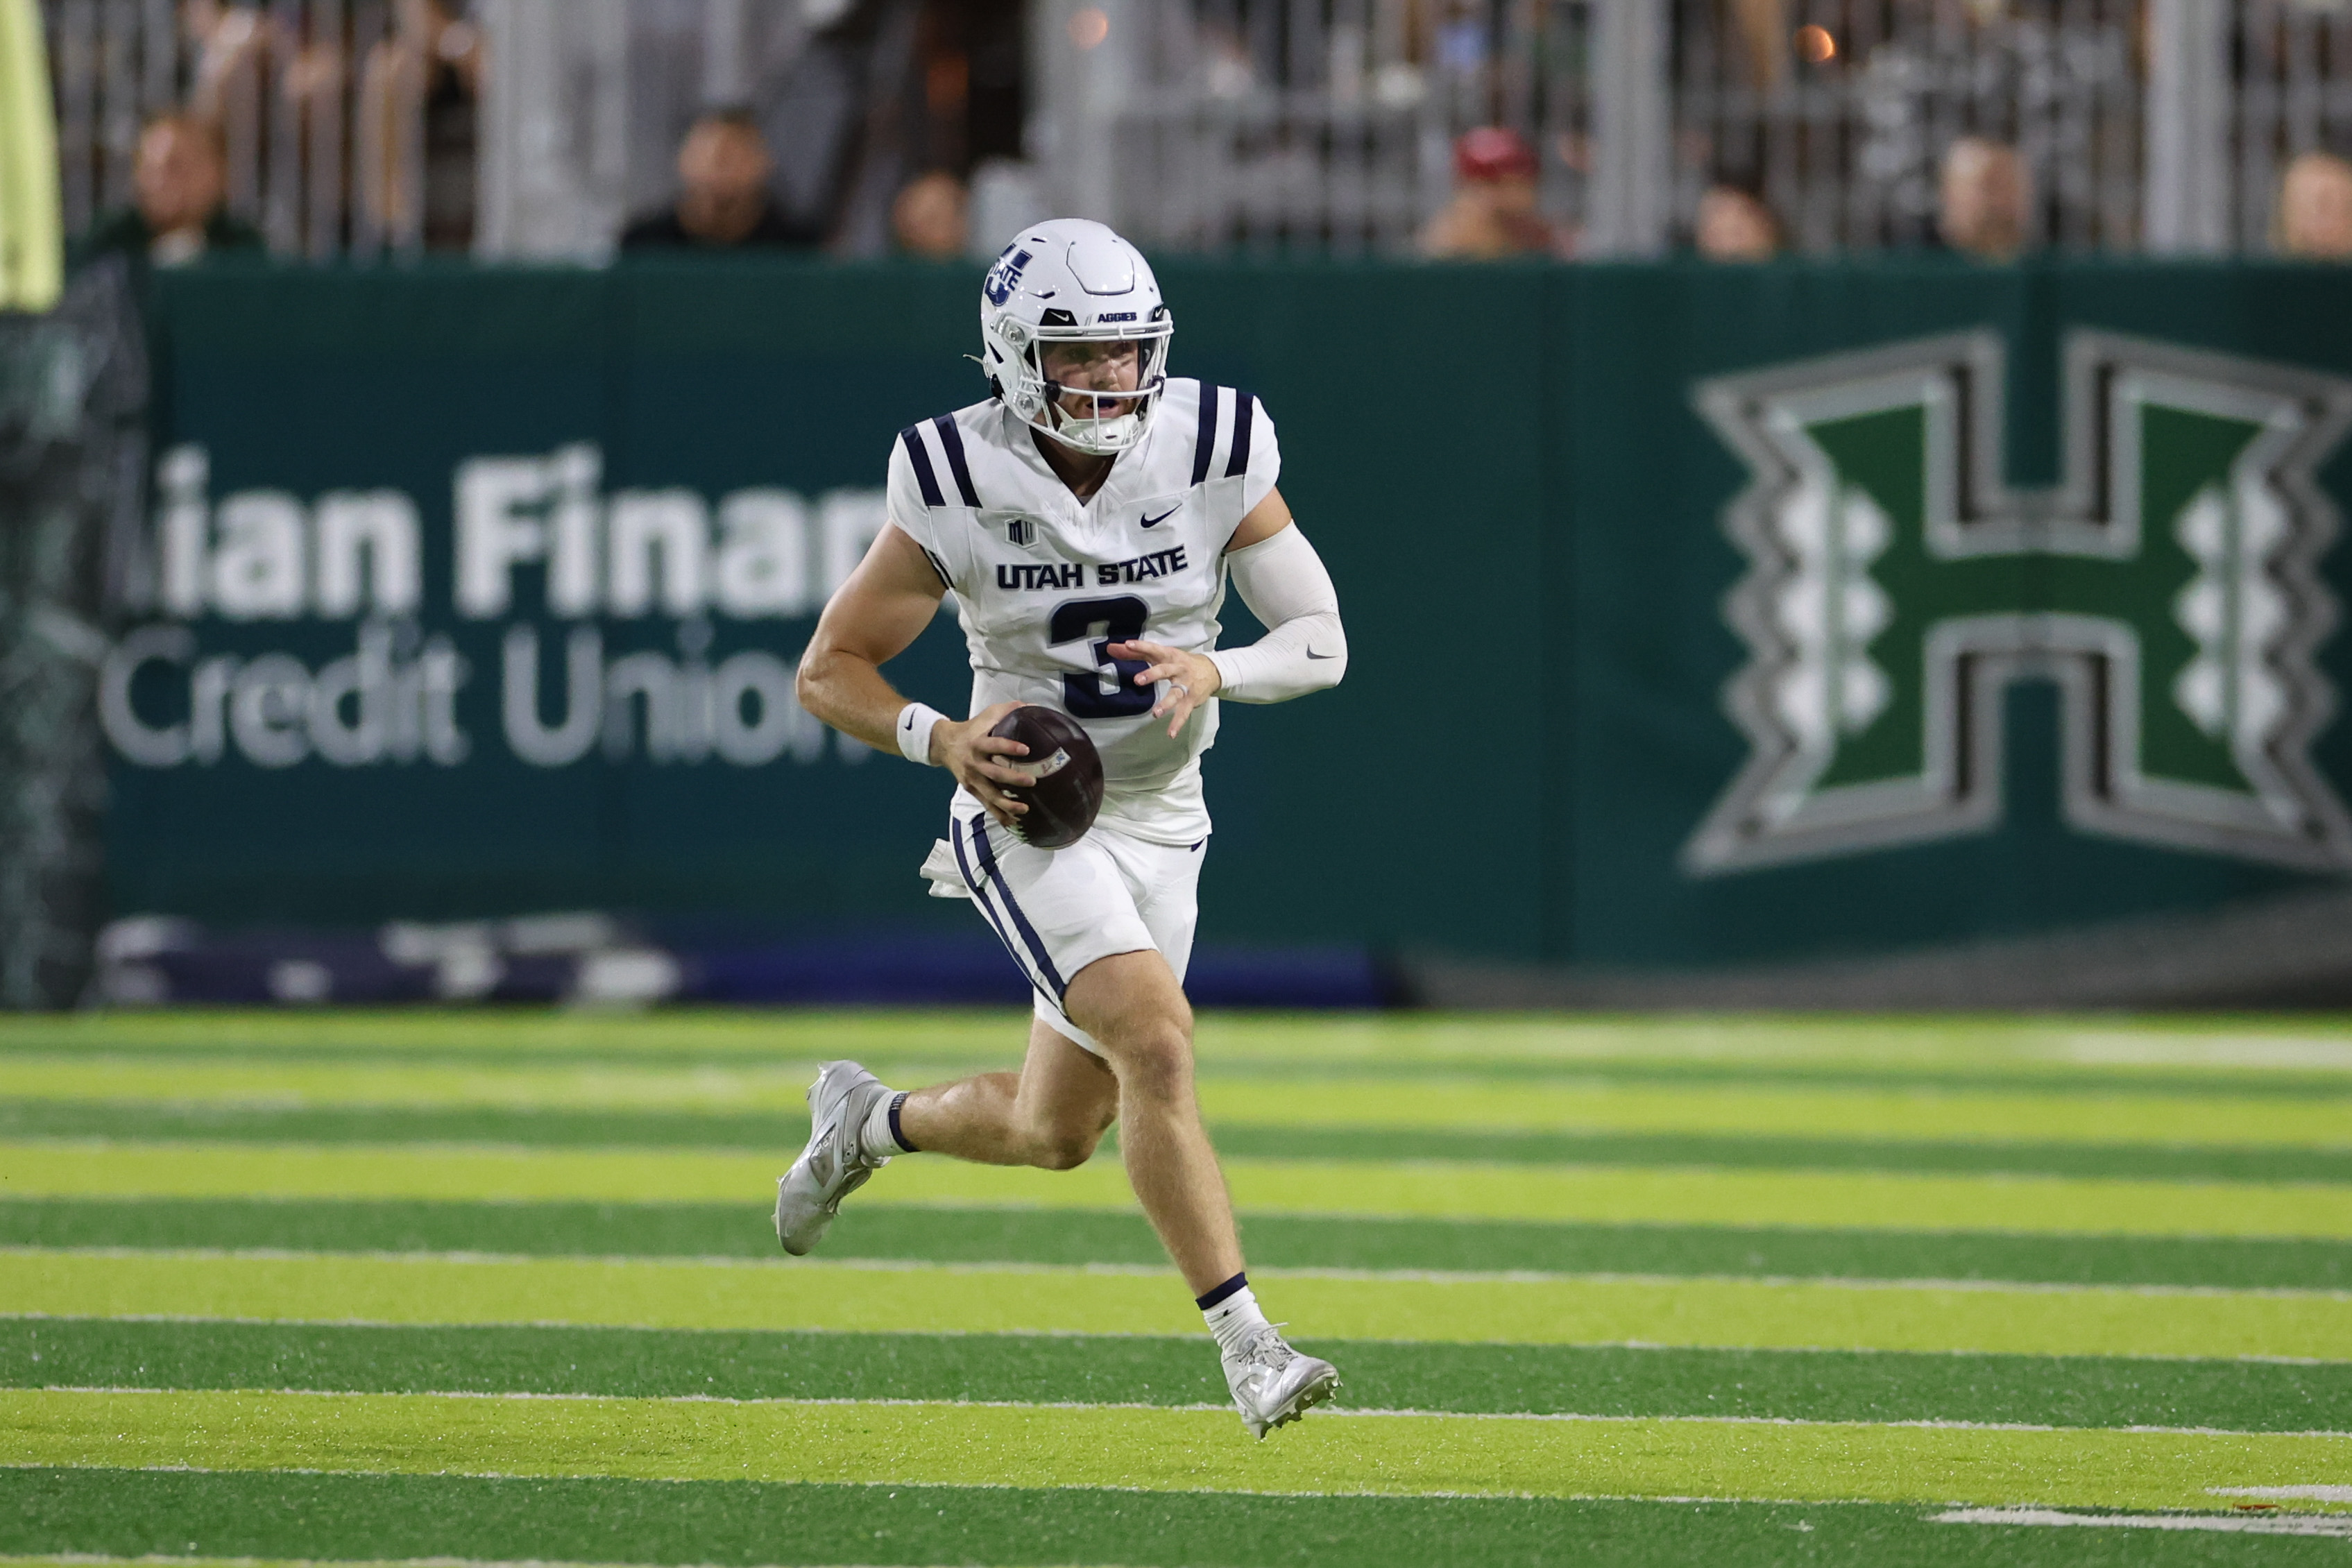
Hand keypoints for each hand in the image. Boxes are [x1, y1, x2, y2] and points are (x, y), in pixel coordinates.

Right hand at [931, 701, 1035, 827]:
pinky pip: (986, 804)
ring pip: (989, 794)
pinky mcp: (971, 789)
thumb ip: (1010, 710)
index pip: (995, 744)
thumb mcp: (988, 714)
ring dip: (1007, 804)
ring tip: (1025, 810)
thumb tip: (1034, 707)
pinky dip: (999, 814)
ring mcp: (972, 778)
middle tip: (1032, 782)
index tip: (1026, 749)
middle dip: (1013, 779)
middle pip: (994, 773)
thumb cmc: (973, 728)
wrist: (944, 744)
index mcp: (978, 742)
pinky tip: (1013, 822)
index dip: (1009, 747)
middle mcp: (974, 762)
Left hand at [1109, 639, 1221, 738]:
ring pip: (1175, 694)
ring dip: (1166, 704)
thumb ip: (1135, 653)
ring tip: (1156, 714)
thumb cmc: (1179, 662)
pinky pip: (1183, 713)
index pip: (1153, 649)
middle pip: (1165, 670)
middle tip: (1138, 680)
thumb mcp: (1160, 655)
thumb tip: (1110, 648)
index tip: (1128, 645)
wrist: (1212, 671)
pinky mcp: (1190, 700)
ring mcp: (1185, 686)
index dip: (1141, 646)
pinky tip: (1170, 733)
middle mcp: (1178, 669)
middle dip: (1152, 675)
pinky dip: (1177, 723)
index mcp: (1169, 656)